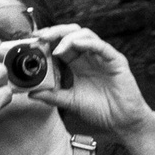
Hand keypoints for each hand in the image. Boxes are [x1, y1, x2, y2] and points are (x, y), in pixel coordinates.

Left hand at [34, 25, 154, 140]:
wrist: (122, 122)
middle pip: (71, 33)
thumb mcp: (71, 102)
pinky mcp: (115, 60)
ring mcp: (102, 57)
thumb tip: (32, 93)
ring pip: (85, 34)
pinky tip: (75, 44)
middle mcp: (89, 56)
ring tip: (56, 48)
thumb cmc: (101, 110)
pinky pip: (100, 46)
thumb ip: (52, 96)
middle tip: (40, 37)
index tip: (33, 42)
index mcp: (78, 64)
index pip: (60, 44)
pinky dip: (87, 42)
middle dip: (54, 32)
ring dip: (67, 37)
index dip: (47, 40)